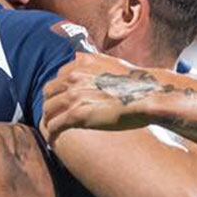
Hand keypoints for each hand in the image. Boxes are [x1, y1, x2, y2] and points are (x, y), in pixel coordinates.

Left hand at [43, 53, 160, 143]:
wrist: (147, 94)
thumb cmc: (136, 82)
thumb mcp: (112, 62)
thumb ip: (93, 61)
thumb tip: (79, 57)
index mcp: (82, 64)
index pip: (59, 76)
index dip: (59, 89)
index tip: (61, 99)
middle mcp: (74, 77)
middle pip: (49, 92)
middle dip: (50, 103)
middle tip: (54, 115)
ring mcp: (74, 95)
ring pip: (48, 109)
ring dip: (48, 119)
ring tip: (52, 129)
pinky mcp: (77, 114)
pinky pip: (55, 125)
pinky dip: (52, 133)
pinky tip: (53, 140)